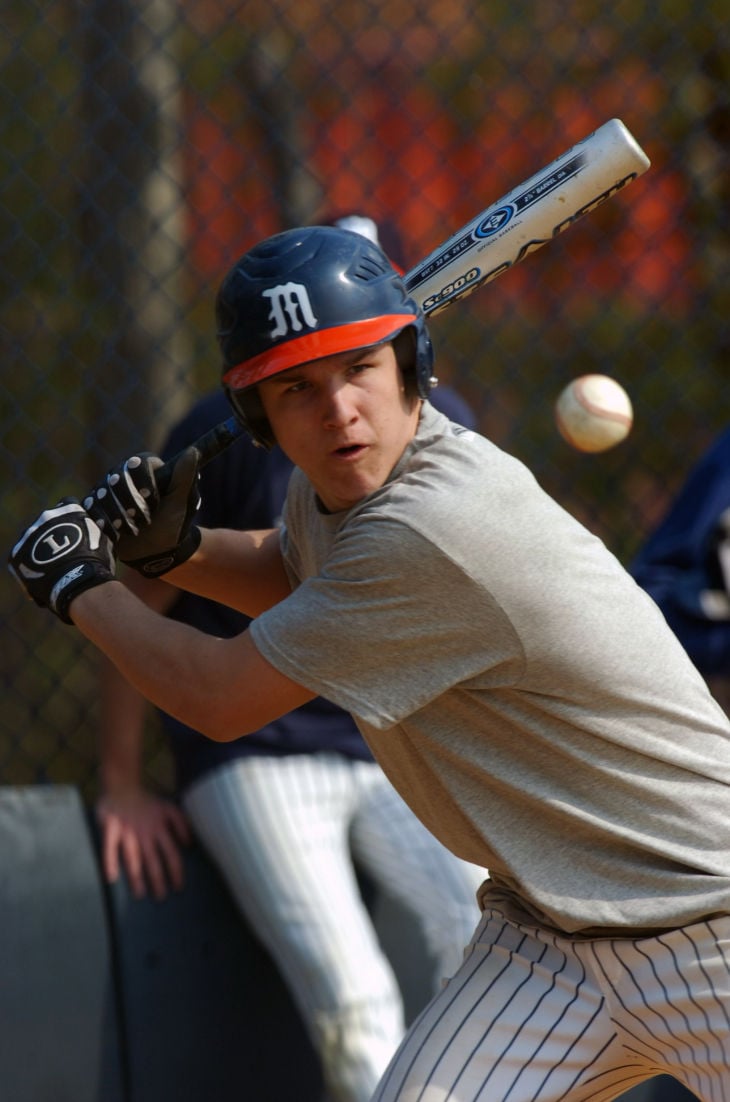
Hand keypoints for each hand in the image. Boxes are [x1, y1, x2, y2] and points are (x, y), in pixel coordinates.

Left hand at [8, 499, 115, 622]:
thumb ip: (96, 530)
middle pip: (47, 521)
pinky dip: (30, 563)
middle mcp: (46, 516)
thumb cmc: (96, 561)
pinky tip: (42, 575)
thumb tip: (98, 525)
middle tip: (63, 549)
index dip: (71, 517)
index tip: (75, 529)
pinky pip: (23, 555)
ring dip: (40, 547)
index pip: (68, 505)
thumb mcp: (103, 541)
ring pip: (33, 538)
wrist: (77, 580)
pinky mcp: (18, 552)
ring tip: (52, 565)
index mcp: (69, 508)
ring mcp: (30, 534)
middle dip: (54, 532)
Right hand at [83, 448, 201, 576]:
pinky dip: (103, 521)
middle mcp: (123, 473)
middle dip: (130, 501)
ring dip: (118, 514)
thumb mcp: (181, 502)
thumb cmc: (172, 523)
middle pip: (117, 478)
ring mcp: (106, 489)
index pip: (139, 464)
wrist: (155, 551)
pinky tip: (114, 532)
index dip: (143, 481)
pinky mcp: (95, 506)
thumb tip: (192, 451)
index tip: (151, 498)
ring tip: (130, 528)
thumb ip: (185, 477)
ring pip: (102, 494)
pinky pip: (91, 508)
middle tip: (142, 519)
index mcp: (146, 467)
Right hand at [96, 787, 191, 899]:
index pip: (171, 854)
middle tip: (161, 897)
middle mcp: (145, 833)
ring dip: (137, 876)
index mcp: (160, 829)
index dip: (176, 871)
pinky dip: (110, 861)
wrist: (123, 785)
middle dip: (158, 880)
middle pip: (153, 860)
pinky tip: (111, 877)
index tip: (178, 887)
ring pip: (133, 857)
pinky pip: (109, 847)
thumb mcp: (169, 808)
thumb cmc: (147, 801)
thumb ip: (181, 823)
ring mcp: (127, 831)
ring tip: (140, 894)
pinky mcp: (110, 828)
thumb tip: (189, 844)